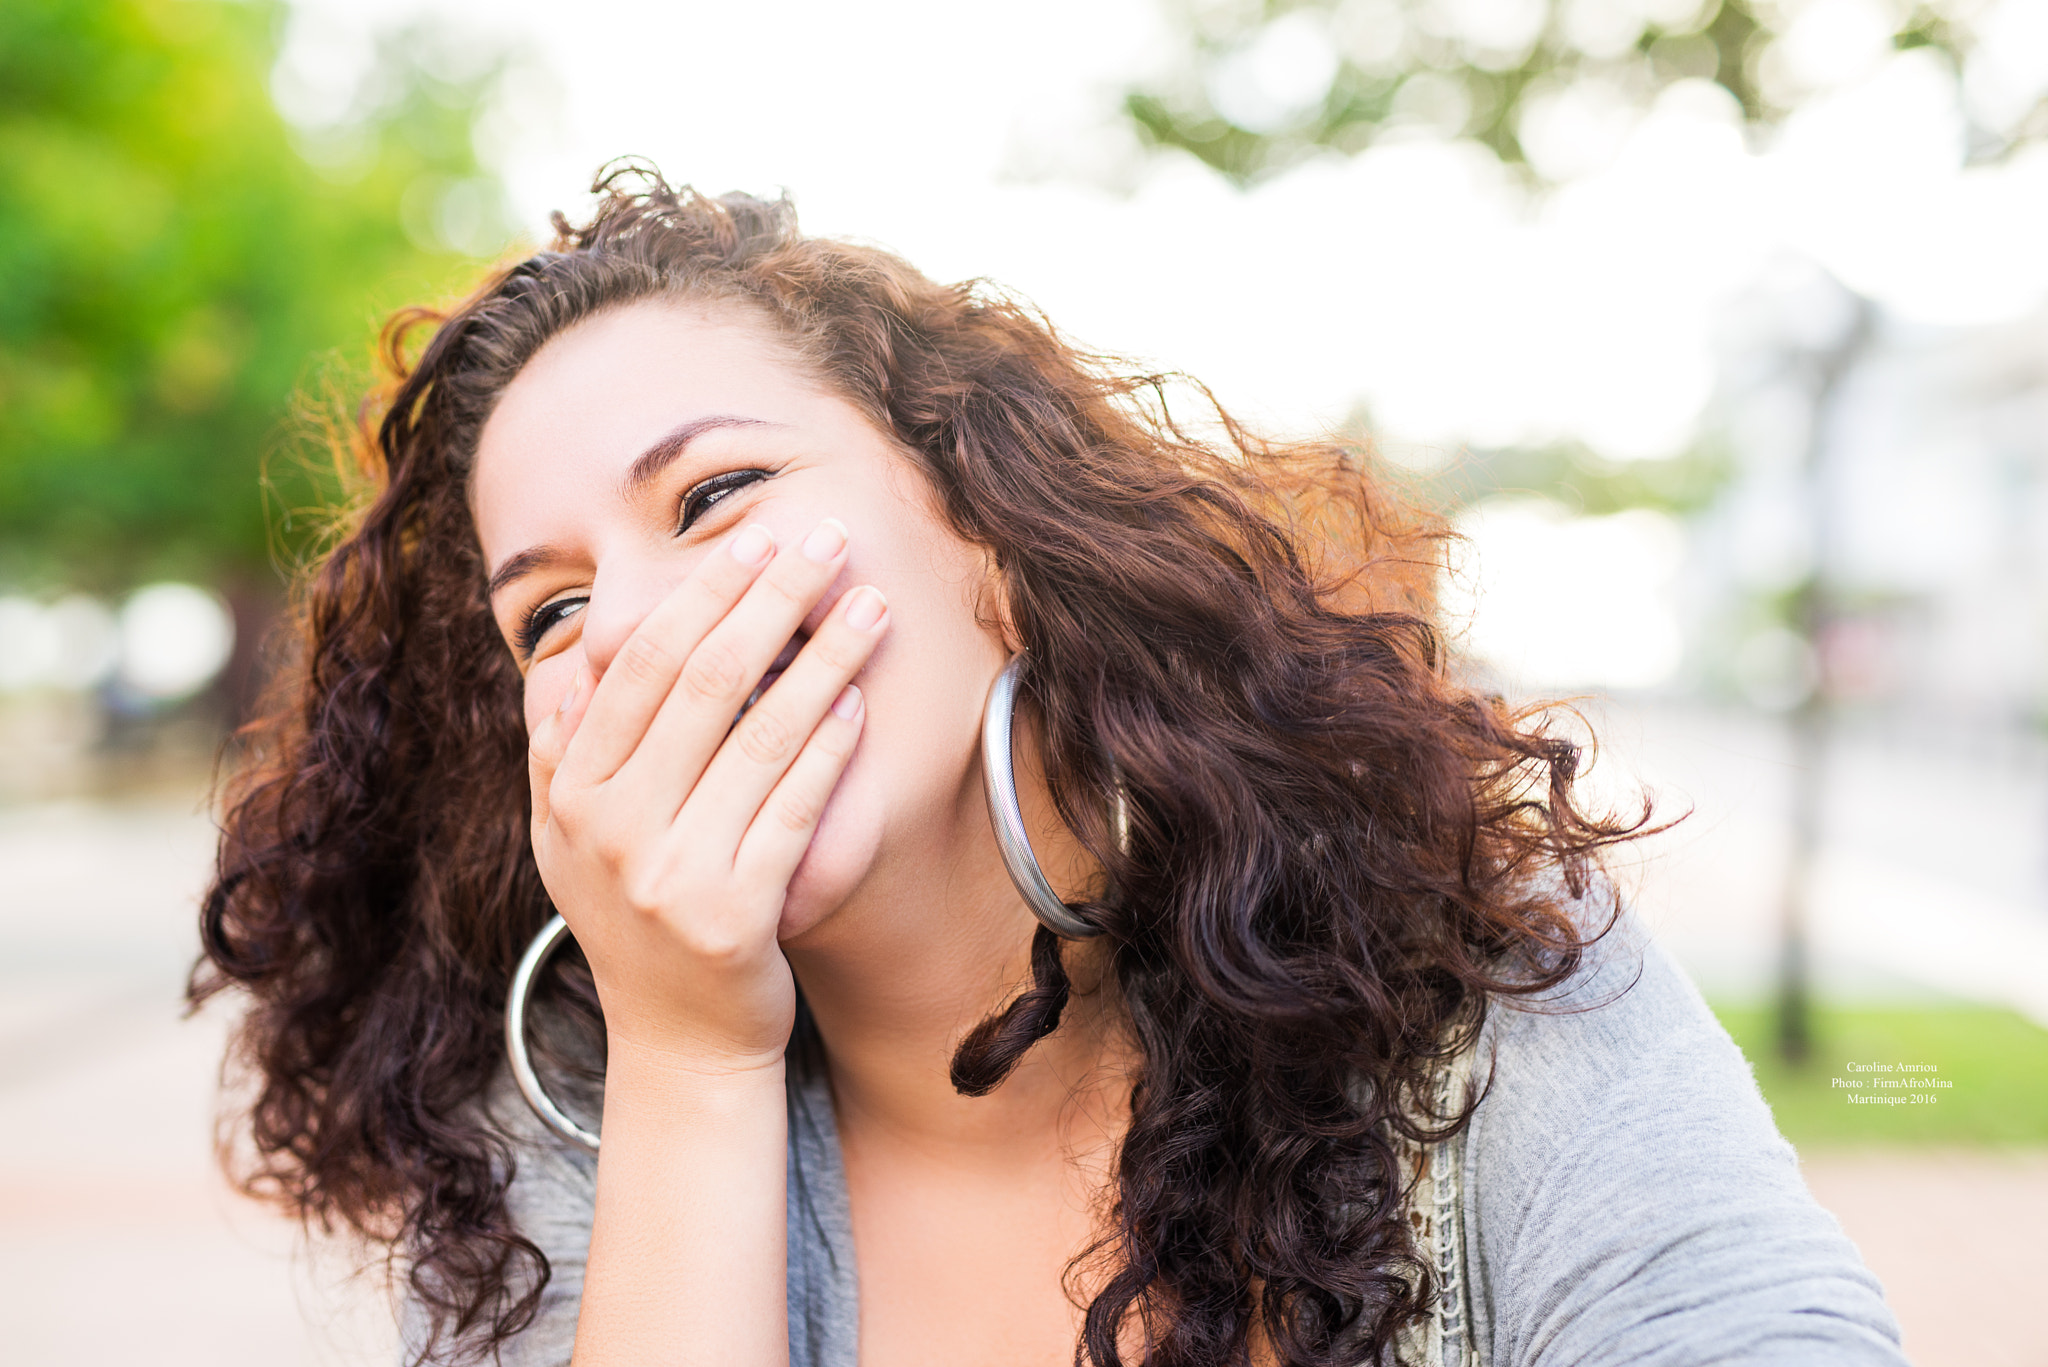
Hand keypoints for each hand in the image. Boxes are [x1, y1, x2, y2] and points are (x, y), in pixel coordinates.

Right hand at [526, 517, 888, 1071]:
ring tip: (867, 605)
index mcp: (572, 797)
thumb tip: (563, 664)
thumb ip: (561, 756)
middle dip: (768, 599)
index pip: (635, 668)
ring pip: (758, 736)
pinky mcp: (735, 915)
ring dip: (821, 658)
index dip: (698, 597)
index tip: (751, 541)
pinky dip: (828, 748)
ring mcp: (671, 875)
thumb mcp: (571, 846)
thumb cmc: (638, 926)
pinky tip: (856, 700)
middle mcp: (612, 830)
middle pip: (701, 683)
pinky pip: (793, 808)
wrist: (679, 1048)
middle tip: (823, 543)